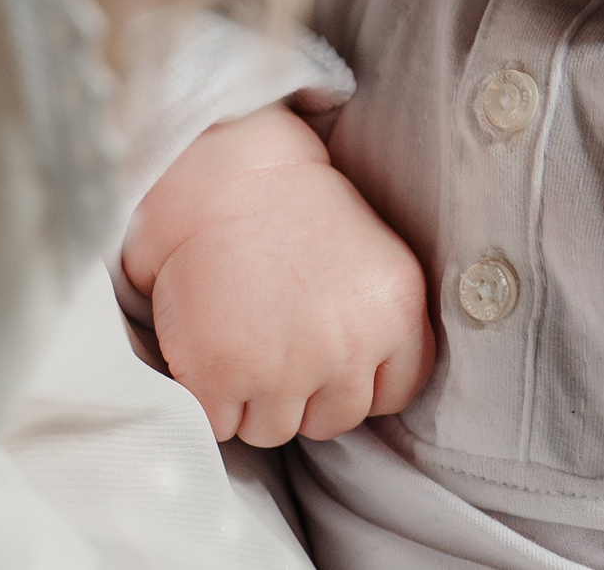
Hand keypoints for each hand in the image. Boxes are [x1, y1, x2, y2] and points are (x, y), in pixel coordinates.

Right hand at [122, 105, 434, 444]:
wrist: (218, 173)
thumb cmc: (287, 205)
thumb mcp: (371, 256)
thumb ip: (375, 322)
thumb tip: (355, 386)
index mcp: (396, 311)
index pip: (395, 393)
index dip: (356, 379)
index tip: (328, 354)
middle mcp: (349, 348)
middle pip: (333, 420)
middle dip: (303, 390)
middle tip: (273, 337)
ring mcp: (285, 368)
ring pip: (274, 429)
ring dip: (252, 398)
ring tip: (237, 336)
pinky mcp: (221, 377)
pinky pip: (220, 426)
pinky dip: (207, 399)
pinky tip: (207, 349)